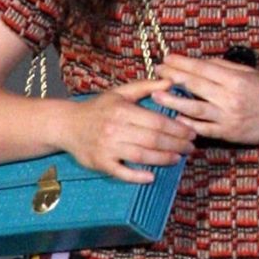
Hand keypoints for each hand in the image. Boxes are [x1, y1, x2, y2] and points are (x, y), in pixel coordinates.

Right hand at [59, 81, 195, 178]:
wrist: (67, 124)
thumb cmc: (98, 108)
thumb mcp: (120, 93)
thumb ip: (146, 87)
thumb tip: (171, 81)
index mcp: (122, 110)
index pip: (157, 121)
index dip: (177, 129)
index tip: (191, 132)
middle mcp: (115, 129)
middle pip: (153, 139)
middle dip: (176, 145)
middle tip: (190, 148)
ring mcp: (107, 147)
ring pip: (141, 156)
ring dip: (163, 159)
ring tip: (178, 159)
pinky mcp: (100, 163)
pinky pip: (121, 173)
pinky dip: (136, 176)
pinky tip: (151, 177)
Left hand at [154, 53, 258, 144]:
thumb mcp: (250, 72)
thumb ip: (225, 67)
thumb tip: (200, 63)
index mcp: (235, 80)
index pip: (202, 68)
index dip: (182, 63)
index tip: (167, 58)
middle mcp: (230, 98)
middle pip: (195, 85)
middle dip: (173, 77)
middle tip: (157, 72)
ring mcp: (228, 117)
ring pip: (194, 108)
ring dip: (173, 101)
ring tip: (156, 95)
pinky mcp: (229, 133)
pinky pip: (204, 129)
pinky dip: (188, 123)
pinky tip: (175, 117)